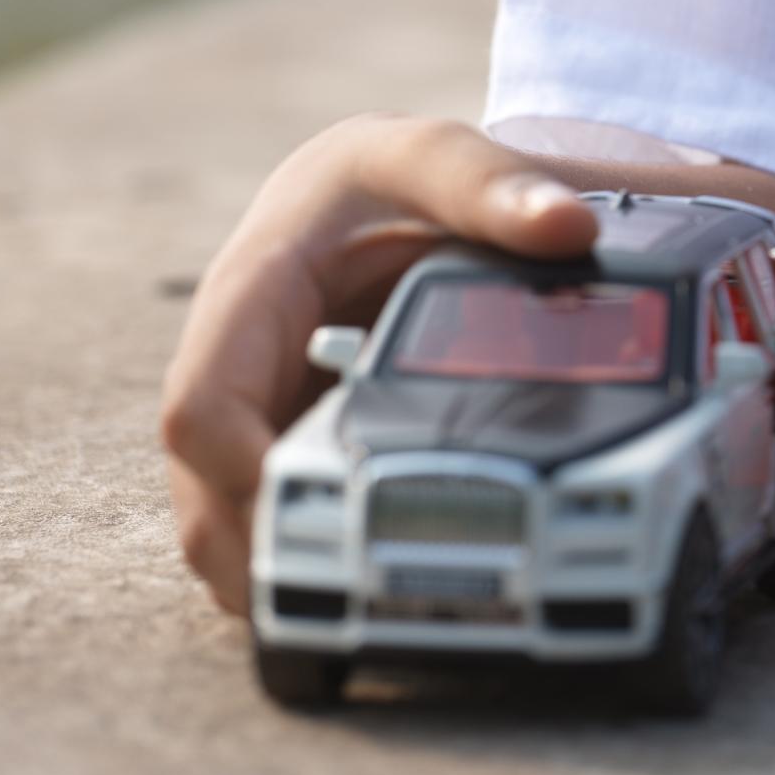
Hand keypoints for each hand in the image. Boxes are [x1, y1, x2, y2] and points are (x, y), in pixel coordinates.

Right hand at [159, 119, 599, 612]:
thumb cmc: (395, 177)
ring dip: (271, 568)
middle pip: (202, 488)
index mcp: (248, 294)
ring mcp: (250, 412)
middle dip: (256, 551)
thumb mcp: (437, 160)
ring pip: (223, 515)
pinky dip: (296, 556)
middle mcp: (231, 364)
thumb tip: (572, 228)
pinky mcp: (278, 441)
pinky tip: (357, 584)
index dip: (244, 473)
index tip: (317, 515)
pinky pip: (263, 515)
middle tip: (346, 601)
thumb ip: (496, 186)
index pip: (202, 405)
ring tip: (354, 614)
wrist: (383, 190)